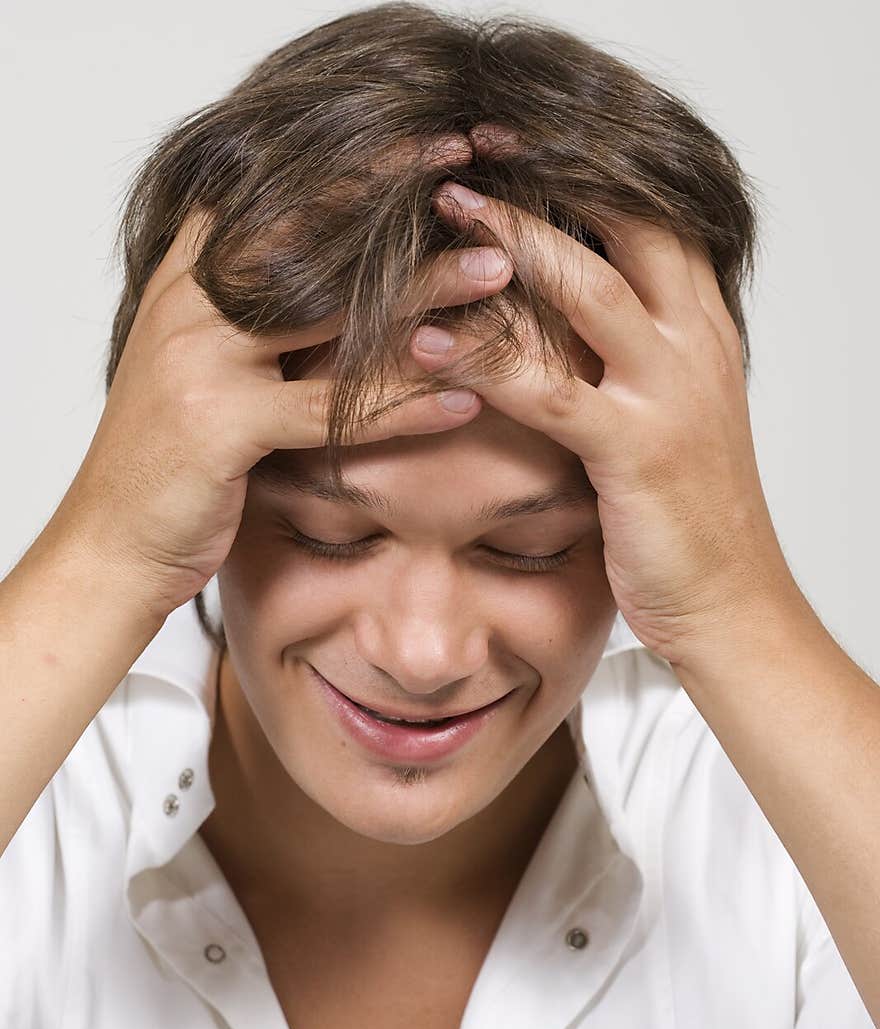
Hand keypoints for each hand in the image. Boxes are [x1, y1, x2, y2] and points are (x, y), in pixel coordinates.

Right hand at [58, 139, 509, 622]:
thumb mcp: (200, 371)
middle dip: (402, 213)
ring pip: (331, 315)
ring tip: (495, 274)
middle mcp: (190, 303)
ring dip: (422, 294)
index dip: (353, 170)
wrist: (112, 544)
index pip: (274, 200)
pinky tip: (463, 400)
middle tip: (483, 196)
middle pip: (311, 241)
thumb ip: (250, 322)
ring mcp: (200, 358)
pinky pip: (331, 412)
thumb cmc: (170, 464)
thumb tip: (335, 293)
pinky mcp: (221, 424)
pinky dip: (403, 407)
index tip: (428, 149)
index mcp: (187, 280)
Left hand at [409, 177, 797, 667]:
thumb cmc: (690, 516)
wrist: (730, 601)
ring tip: (443, 210)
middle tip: (466, 158)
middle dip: (545, 183)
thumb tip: (562, 323)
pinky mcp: (636, 449)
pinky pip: (551, 389)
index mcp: (703, 331)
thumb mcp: (672, 418)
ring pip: (589, 289)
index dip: (586, 175)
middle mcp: (694, 345)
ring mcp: (669, 393)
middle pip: (626, 228)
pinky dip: (487, 362)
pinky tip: (430, 344)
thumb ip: (631, 360)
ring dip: (511, 243)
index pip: (653, 220)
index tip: (516, 146)